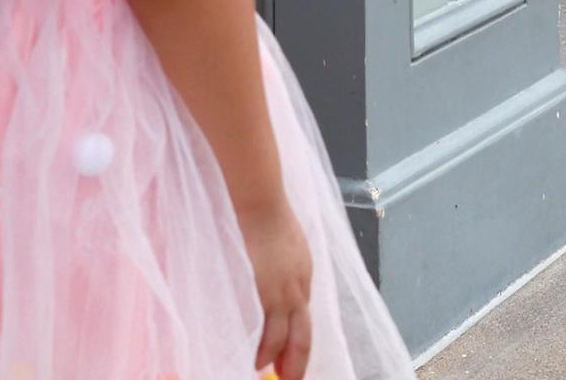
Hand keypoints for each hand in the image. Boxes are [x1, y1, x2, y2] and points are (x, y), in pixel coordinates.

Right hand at [242, 197, 315, 379]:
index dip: (298, 338)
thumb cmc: (266, 216)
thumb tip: (270, 272)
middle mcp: (300, 287)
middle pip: (305, 333)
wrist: (262, 204)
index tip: (291, 355)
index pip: (303, 314)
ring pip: (292, 337)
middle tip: (293, 379)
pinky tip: (260, 362)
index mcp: (303, 274)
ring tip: (276, 376)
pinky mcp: (271, 293)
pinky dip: (268, 350)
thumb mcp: (283, 241)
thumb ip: (281, 261)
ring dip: (285, 361)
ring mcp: (288, 292)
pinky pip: (272, 331)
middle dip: (300, 360)